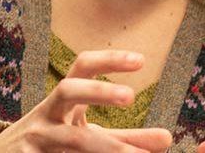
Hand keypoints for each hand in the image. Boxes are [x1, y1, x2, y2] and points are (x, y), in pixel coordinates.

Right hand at [0, 50, 172, 151]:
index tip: (141, 60)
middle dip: (98, 91)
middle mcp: (48, 113)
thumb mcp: (87, 136)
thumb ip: (126, 138)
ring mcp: (36, 138)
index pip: (82, 67)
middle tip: (131, 97)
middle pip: (68, 90)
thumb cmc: (55, 143)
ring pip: (71, 139)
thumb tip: (168, 138)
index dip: (109, 59)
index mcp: (63, 99)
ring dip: (105, 148)